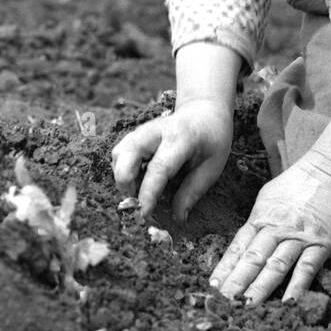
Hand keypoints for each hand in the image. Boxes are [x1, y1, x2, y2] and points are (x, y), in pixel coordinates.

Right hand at [110, 99, 231, 221]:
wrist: (204, 111)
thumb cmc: (212, 140)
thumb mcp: (212, 167)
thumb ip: (193, 192)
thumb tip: (178, 219)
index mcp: (180, 139)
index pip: (158, 168)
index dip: (148, 193)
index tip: (144, 214)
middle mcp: (155, 131)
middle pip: (126, 154)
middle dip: (124, 183)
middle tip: (138, 202)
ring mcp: (142, 130)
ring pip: (118, 153)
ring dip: (122, 177)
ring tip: (139, 191)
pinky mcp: (135, 134)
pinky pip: (119, 154)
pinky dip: (123, 171)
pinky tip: (139, 180)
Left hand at [210, 157, 330, 305]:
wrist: (330, 171)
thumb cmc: (297, 183)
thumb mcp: (268, 198)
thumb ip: (257, 222)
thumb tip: (243, 243)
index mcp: (260, 218)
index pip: (237, 247)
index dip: (224, 268)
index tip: (212, 287)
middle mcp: (276, 229)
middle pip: (252, 259)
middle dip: (236, 283)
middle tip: (223, 303)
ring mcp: (298, 237)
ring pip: (275, 266)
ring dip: (260, 288)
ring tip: (247, 307)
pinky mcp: (320, 244)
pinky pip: (306, 268)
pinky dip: (297, 286)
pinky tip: (288, 303)